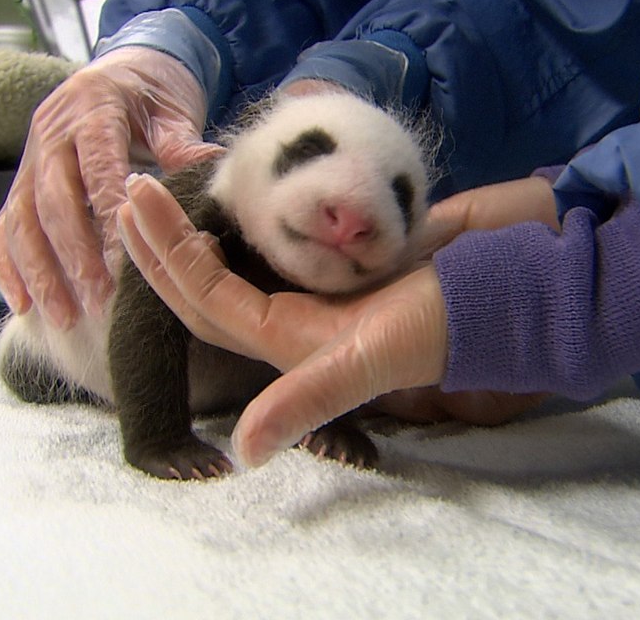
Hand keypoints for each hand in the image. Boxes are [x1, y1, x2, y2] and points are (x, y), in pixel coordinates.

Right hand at [0, 47, 224, 327]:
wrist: (126, 66)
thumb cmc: (155, 91)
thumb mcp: (174, 107)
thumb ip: (183, 142)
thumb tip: (211, 168)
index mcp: (93, 107)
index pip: (96, 165)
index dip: (106, 212)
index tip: (125, 257)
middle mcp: (51, 131)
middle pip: (53, 200)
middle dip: (75, 255)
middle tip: (100, 299)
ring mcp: (31, 158)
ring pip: (22, 220)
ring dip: (41, 272)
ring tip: (64, 315)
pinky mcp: (21, 181)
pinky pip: (5, 227)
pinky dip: (9, 267)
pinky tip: (21, 305)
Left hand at [117, 172, 558, 467]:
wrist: (507, 291)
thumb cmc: (440, 326)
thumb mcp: (368, 363)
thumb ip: (307, 402)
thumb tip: (243, 453)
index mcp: (287, 342)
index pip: (205, 300)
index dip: (165, 258)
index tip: (137, 200)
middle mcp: (292, 318)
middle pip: (207, 283)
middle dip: (163, 241)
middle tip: (132, 186)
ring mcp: (316, 289)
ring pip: (237, 261)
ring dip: (197, 229)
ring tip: (167, 188)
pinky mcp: (342, 260)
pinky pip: (280, 237)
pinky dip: (252, 215)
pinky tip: (241, 190)